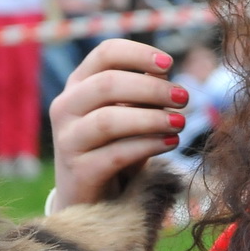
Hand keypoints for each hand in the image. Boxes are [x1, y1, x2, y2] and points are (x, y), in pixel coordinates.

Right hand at [49, 39, 184, 208]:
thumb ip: (143, 92)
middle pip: (106, 84)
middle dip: (151, 88)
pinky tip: (171, 142)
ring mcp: (68, 140)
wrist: (92, 196)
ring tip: (180, 122)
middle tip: (183, 97)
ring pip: (108, 120)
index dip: (138, 53)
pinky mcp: (79, 172)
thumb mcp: (129, 114)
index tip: (169, 64)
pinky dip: (148, 146)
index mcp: (78, 84)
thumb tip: (164, 72)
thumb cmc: (114, 145)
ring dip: (151, 118)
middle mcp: (66, 107)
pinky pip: (115, 154)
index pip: (104, 54)